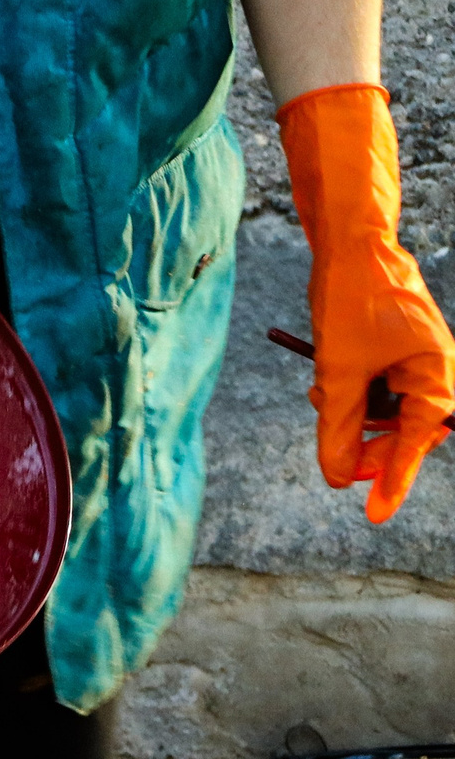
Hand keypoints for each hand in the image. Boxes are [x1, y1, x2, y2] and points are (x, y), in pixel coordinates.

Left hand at [278, 83, 454, 520]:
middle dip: (364, 442)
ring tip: (320, 393)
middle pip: (402, 432)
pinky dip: (350, 392)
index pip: (414, 443)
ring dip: (350, 413)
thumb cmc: (351, 298)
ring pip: (384, 412)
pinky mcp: (397, 352)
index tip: (373, 516)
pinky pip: (376, 389)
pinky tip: (324, 381)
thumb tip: (335, 477)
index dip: (391, 480)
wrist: (350, 242)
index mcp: (438, 376)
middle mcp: (437, 371)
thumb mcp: (337, 369)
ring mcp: (418, 362)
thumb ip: (336, 425)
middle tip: (333, 459)